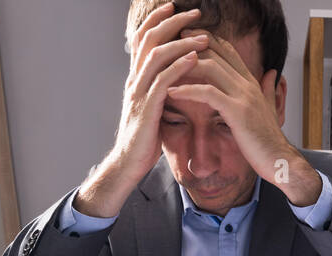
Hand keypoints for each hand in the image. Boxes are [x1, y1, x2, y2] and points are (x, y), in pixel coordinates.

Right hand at [76, 3, 207, 216]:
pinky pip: (163, 81)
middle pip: (149, 39)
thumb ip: (159, 90)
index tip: (175, 8)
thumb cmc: (144, 139)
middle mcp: (134, 80)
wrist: (128, 164)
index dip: (158, 20)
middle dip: (172, 22)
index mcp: (136, 78)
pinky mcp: (146, 108)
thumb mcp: (151, 108)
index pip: (143, 38)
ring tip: (202, 36)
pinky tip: (194, 59)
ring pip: (157, 56)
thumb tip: (174, 78)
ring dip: (181, 42)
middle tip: (194, 12)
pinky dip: (179, 67)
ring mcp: (138, 93)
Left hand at [166, 33, 322, 206]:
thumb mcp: (269, 109)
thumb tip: (272, 73)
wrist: (280, 161)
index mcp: (252, 83)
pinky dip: (187, 90)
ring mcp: (243, 96)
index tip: (187, 38)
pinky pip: (208, 93)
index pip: (228, 51)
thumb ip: (268, 89)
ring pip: (211, 67)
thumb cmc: (270, 140)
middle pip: (217, 53)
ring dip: (185, 65)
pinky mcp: (236, 112)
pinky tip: (171, 92)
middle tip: (170, 43)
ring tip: (164, 65)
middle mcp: (248, 85)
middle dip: (192, 45)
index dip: (208, 41)